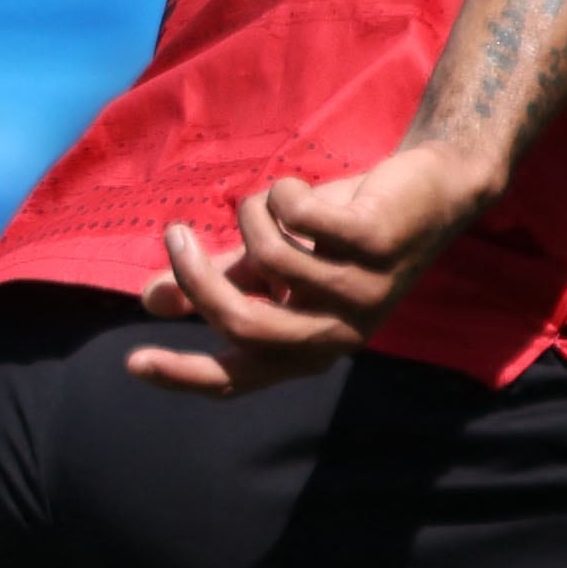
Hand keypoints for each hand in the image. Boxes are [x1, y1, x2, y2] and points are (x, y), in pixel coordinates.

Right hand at [129, 138, 502, 396]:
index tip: (135, 362)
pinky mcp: (376, 246)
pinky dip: (283, 193)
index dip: (186, 373)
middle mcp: (338, 333)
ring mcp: (361, 292)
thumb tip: (150, 300)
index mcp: (311, 347)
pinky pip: (297, 216)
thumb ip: (222, 280)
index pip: (240, 377)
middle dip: (196, 276)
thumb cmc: (348, 231)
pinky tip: (302, 191)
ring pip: (268, 256)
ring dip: (251, 215)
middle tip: (174, 234)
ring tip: (269, 201)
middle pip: (244, 323)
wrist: (431, 190)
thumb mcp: (278, 260)